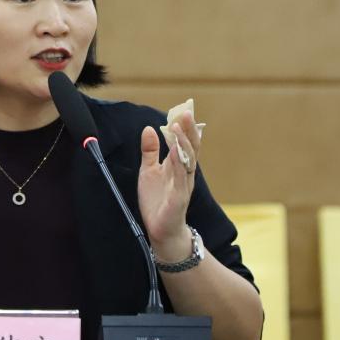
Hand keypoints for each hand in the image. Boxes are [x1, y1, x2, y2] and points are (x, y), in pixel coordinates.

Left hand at [136, 107, 200, 259]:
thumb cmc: (157, 200)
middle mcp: (185, 174)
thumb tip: (149, 128)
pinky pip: (181, 179)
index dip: (185, 127)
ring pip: (187, 161)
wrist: (160, 230)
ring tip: (178, 127)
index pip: (185, 142)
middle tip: (185, 112)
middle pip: (191, 148)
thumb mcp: (149, 171)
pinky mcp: (179, 199)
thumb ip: (150, 151)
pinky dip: (180, 165)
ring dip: (184, 143)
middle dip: (188, 130)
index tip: (183, 109)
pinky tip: (177, 153)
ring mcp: (183, 186)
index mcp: (179, 166)